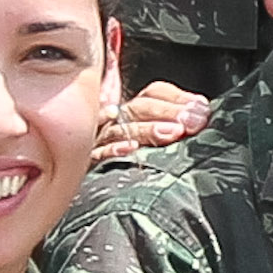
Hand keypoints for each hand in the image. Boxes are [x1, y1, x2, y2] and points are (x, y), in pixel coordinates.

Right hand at [92, 81, 211, 164]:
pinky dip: (114, 149)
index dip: (179, 97)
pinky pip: (99, 152)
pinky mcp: (87, 161)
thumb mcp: (143, 133)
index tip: (201, 107)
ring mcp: (99, 138)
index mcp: (132, 109)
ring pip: (124, 128)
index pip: (155, 93)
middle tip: (194, 121)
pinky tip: (131, 148)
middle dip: (169, 112)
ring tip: (173, 132)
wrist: (71, 178)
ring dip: (149, 128)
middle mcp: (115, 119)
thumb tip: (200, 109)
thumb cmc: (118, 153)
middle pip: (141, 108)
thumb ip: (169, 121)